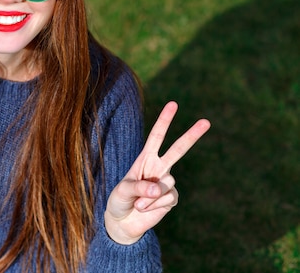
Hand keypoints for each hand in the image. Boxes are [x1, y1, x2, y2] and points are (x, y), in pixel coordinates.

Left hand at [105, 101, 210, 244]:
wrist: (123, 222)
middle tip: (206, 121)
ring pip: (166, 184)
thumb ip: (138, 187)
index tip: (174, 104)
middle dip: (192, 135)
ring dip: (150, 197)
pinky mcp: (172, 198)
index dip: (164, 121)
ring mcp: (167, 182)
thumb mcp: (122, 191)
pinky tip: (146, 209)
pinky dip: (155, 206)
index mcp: (145, 158)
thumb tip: (158, 188)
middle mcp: (159, 167)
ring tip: (138, 203)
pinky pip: (168, 198)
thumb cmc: (119, 201)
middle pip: (178, 149)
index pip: (157, 137)